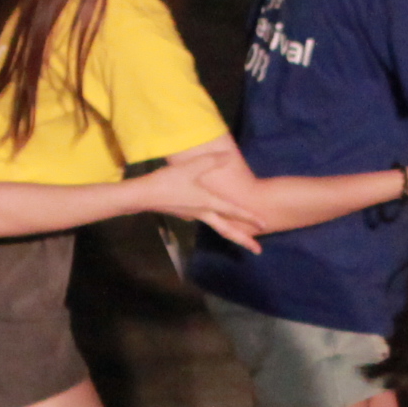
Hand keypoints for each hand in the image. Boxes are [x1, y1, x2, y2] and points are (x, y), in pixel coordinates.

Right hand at [141, 159, 264, 249]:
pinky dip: (216, 221)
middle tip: (258, 250)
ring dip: (231, 232)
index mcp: (208, 204)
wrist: (143, 196)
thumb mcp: (190, 168)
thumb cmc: (167, 182)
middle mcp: (203, 213)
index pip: (234, 212)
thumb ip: (210, 161)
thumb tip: (228, 156)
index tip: (265, 225)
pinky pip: (206, 219)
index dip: (250, 217)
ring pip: (217, 226)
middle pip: (228, 230)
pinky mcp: (184, 213)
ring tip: (243, 237)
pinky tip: (214, 216)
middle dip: (244, 240)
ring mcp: (193, 215)